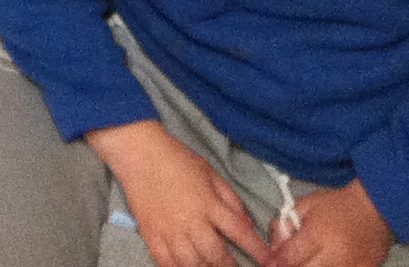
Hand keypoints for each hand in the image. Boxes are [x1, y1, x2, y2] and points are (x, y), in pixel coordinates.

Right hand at [87, 120, 268, 266]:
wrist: (140, 154)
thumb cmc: (177, 160)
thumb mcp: (210, 173)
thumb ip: (230, 199)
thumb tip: (246, 222)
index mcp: (209, 204)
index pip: (239, 232)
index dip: (256, 249)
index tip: (268, 259)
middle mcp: (191, 221)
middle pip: (215, 254)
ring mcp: (170, 230)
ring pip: (192, 263)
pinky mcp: (152, 234)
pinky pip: (166, 262)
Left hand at [263, 180, 393, 266]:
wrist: (376, 205)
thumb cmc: (338, 203)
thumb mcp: (307, 205)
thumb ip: (289, 224)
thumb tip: (275, 245)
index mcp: (316, 235)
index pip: (289, 257)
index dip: (277, 261)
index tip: (272, 262)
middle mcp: (333, 254)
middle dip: (294, 265)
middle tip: (291, 260)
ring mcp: (350, 266)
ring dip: (313, 266)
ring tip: (314, 258)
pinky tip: (331, 261)